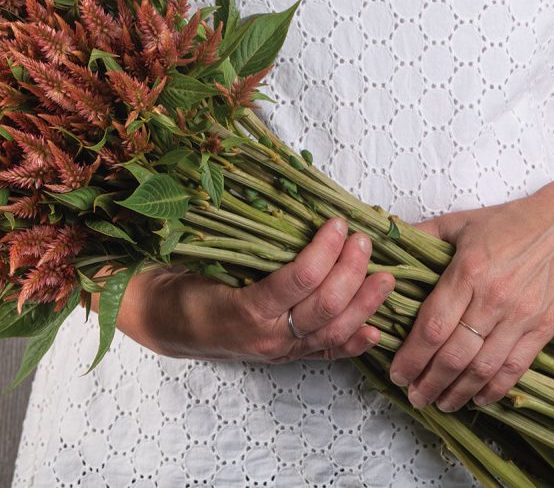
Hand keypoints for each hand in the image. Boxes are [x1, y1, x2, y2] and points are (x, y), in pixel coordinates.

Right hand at [113, 217, 395, 362]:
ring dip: (365, 304)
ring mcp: (280, 351)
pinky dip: (354, 342)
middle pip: (325, 306)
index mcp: (245, 309)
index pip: (298, 280)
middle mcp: (267, 336)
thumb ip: (242, 239)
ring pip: (334, 331)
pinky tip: (375, 330)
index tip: (337, 223)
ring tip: (385, 278)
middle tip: (363, 240)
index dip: (324, 250)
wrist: (168, 324)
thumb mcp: (205, 258)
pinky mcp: (287, 357)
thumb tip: (277, 196)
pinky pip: (327, 353)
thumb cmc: (186, 284)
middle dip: (351, 271)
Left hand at [388, 176, 553, 411]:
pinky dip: (495, 388)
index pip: (432, 325)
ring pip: (484, 366)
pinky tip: (478, 398)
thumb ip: (420, 236)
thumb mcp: (458, 223)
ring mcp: (521, 316)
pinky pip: (516, 366)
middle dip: (429, 381)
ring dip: (458, 391)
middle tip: (413, 396)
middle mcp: (493, 298)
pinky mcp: (544, 328)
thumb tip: (382, 243)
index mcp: (467, 272)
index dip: (412, 356)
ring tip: (440, 403)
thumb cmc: (508, 223)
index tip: (396, 372)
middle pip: (455, 354)